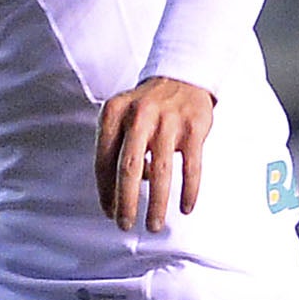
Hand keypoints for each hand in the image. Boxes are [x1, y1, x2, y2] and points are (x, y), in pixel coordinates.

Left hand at [95, 75, 214, 232]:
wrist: (183, 74)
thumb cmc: (146, 105)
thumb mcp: (122, 116)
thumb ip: (118, 148)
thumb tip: (124, 189)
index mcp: (113, 112)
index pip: (103, 159)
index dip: (105, 190)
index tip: (108, 211)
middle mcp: (139, 116)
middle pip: (128, 168)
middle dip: (125, 201)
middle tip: (125, 225)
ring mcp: (169, 121)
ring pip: (160, 171)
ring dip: (156, 203)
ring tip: (153, 225)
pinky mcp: (195, 128)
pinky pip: (191, 166)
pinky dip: (189, 190)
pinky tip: (185, 208)